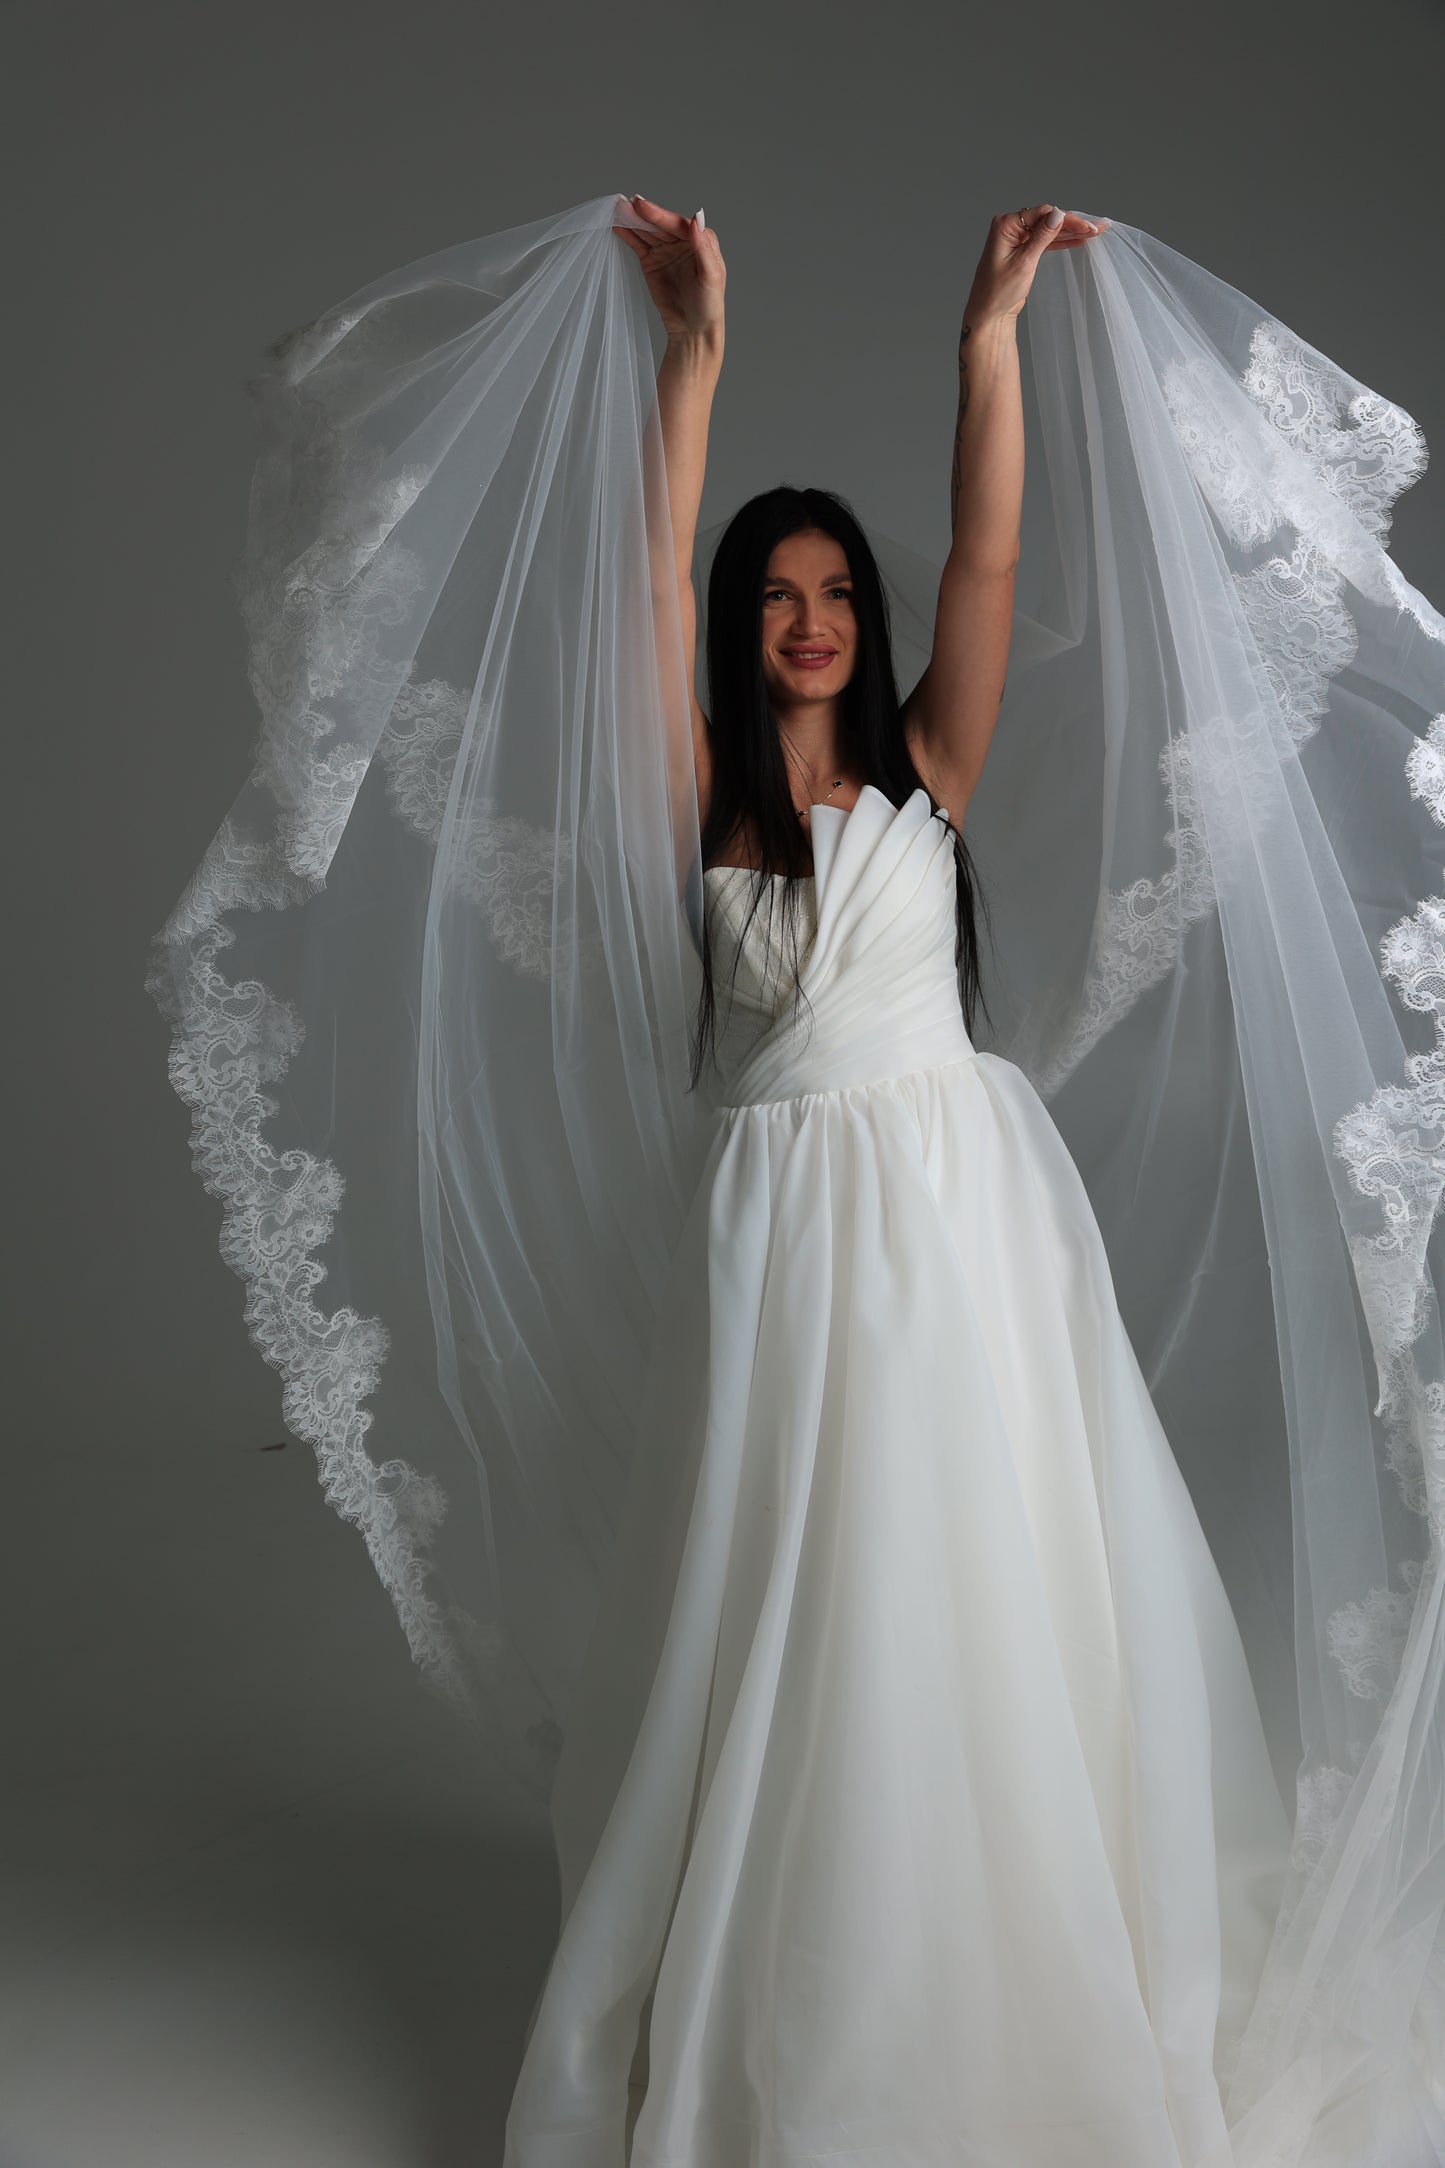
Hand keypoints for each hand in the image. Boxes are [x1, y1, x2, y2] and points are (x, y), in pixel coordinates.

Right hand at [612, 193, 725, 349]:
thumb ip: (703, 246)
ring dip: (631, 221)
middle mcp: (682, 241)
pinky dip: (628, 235)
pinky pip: (638, 244)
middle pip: (659, 224)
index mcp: (700, 239)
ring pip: (647, 232)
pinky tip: (617, 225)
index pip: (676, 223)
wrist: (693, 330)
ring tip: (615, 211)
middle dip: (641, 215)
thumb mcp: (711, 275)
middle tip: (622, 204)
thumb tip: (696, 217)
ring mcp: (665, 250)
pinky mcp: (652, 261)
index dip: (658, 215)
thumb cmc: (709, 304)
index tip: (641, 206)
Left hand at [963, 204, 1108, 324]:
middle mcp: (1011, 226)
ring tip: (1095, 232)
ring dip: (1071, 232)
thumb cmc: (999, 292)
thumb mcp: (1024, 263)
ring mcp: (1017, 237)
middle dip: (1073, 224)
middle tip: (1098, 227)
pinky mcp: (1023, 249)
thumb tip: (1058, 214)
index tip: (1087, 227)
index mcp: (1006, 224)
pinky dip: (1062, 242)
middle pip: (1048, 219)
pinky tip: (1080, 240)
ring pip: (1049, 230)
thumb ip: (1041, 237)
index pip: (1043, 214)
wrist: (989, 314)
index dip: (1067, 219)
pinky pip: (1046, 242)